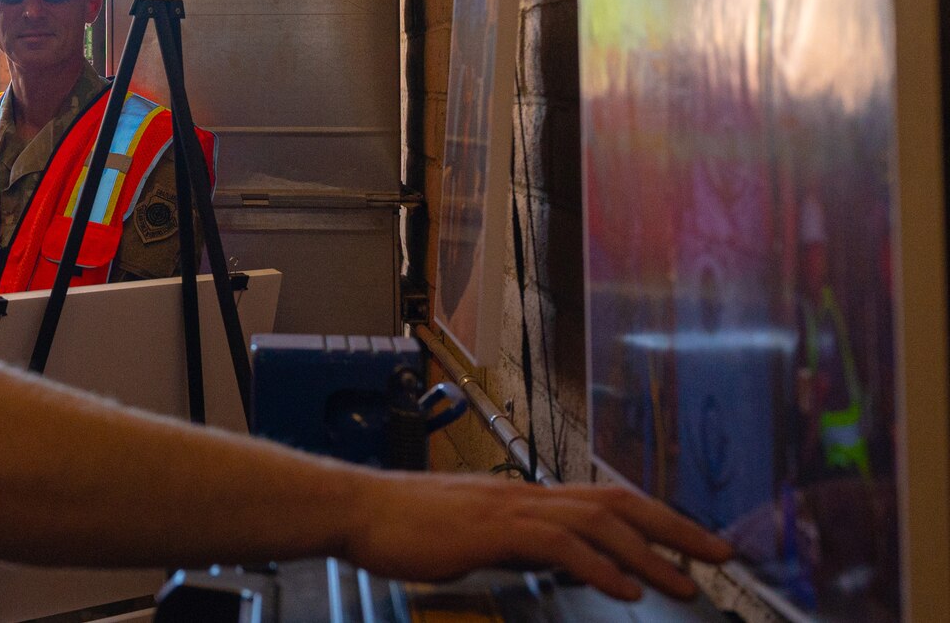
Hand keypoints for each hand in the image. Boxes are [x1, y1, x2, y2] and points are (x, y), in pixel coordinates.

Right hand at [340, 472, 732, 602]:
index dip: (657, 520)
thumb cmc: (407, 525)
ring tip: (684, 583)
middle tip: (722, 556)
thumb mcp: (475, 535)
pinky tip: (624, 588)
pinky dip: (598, 564)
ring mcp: (509, 508)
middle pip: (616, 502)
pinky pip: (557, 544)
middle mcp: (526, 495)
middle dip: (675, 529)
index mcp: (525, 497)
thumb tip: (559, 561)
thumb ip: (518, 544)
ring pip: (596, 520)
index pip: (606, 501)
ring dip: (647, 553)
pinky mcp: (491, 529)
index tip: (698, 544)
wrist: (360, 509)